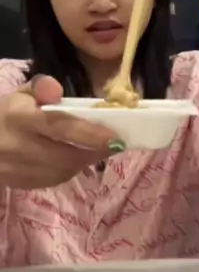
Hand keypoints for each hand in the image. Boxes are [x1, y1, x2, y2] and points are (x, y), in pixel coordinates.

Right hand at [0, 75, 118, 188]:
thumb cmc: (6, 114)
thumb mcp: (20, 93)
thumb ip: (41, 86)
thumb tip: (56, 90)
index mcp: (20, 117)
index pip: (60, 127)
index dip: (90, 134)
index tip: (115, 137)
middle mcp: (18, 146)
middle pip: (65, 155)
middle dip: (95, 151)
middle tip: (115, 143)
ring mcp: (17, 170)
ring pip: (62, 171)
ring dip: (85, 161)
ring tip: (100, 149)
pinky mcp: (19, 185)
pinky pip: (52, 180)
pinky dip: (69, 170)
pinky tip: (77, 159)